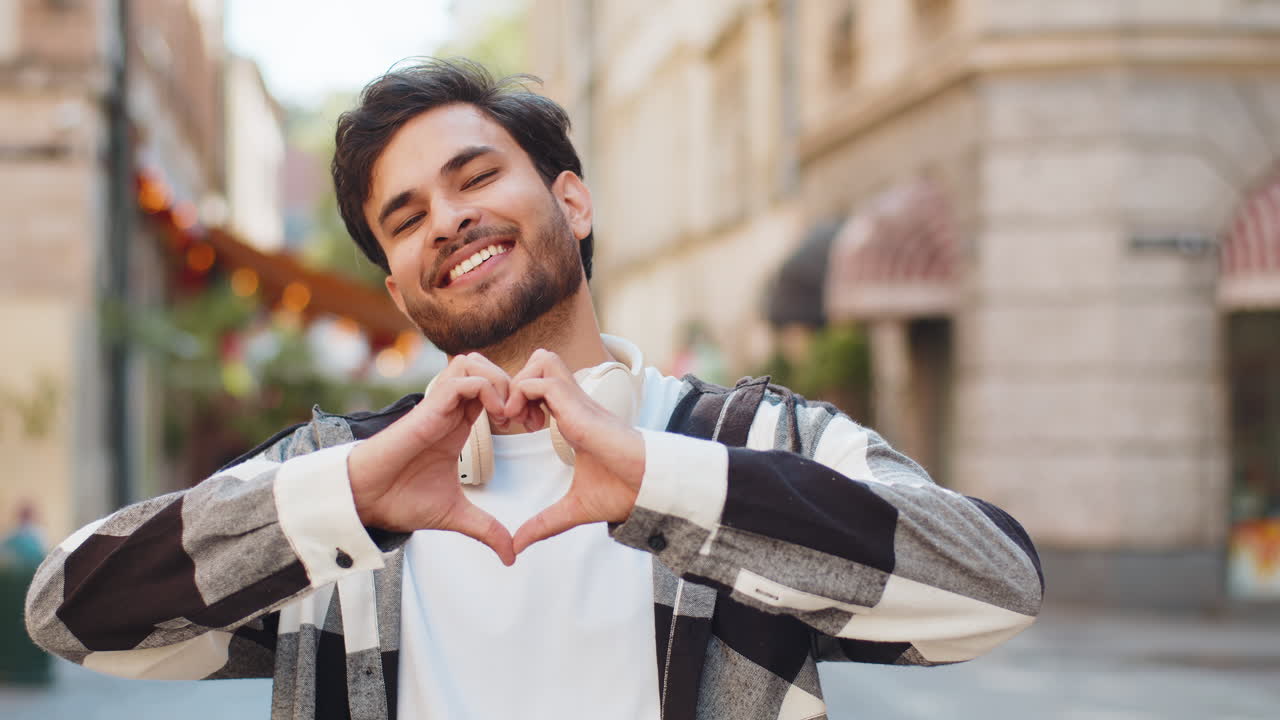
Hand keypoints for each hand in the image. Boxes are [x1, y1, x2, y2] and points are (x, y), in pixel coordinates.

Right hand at [346, 353, 515, 564]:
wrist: (366, 501)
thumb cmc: (401, 500)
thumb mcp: (456, 515)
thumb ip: (486, 529)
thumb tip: (510, 555)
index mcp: (459, 425)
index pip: (494, 391)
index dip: (519, 401)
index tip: (533, 427)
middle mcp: (450, 410)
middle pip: (487, 368)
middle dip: (515, 385)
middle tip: (528, 417)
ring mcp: (439, 405)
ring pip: (474, 363)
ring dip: (499, 381)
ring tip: (510, 413)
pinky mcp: (428, 407)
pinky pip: (462, 378)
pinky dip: (485, 388)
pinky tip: (495, 415)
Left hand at [503, 349, 645, 555]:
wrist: (649, 489)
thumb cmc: (622, 492)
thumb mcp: (572, 509)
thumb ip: (544, 523)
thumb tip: (518, 545)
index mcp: (573, 418)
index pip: (541, 385)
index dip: (519, 398)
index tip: (511, 426)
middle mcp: (575, 403)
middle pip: (541, 361)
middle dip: (516, 381)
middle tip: (509, 415)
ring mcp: (578, 401)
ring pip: (542, 360)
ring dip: (520, 383)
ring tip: (514, 416)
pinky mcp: (580, 407)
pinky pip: (543, 381)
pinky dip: (524, 393)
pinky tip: (521, 423)